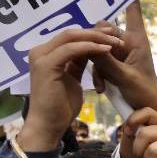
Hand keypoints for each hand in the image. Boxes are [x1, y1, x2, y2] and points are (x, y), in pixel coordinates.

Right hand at [19, 28, 121, 150]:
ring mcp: (41, 56)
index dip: (92, 33)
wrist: (48, 126)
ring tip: (116, 41)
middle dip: (96, 32)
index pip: (71, 36)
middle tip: (117, 32)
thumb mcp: (73, 79)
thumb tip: (89, 50)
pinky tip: (107, 50)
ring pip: (72, 37)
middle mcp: (40, 51)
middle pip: (71, 33)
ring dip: (96, 38)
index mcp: (46, 53)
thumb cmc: (61, 107)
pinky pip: (71, 49)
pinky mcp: (46, 64)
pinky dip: (91, 48)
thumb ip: (77, 62)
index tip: (112, 34)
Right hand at [90, 2, 156, 114]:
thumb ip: (107, 62)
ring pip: (97, 47)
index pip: (133, 13)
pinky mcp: (113, 64)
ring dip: (97, 65)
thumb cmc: (143, 94)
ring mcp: (119, 53)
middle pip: (103, 30)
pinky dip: (98, 74)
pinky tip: (101, 89)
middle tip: (98, 64)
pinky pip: (98, 61)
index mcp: (137, 41)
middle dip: (96, 45)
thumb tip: (91, 45)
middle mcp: (128, 43)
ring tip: (103, 86)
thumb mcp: (124, 78)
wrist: (145, 111)